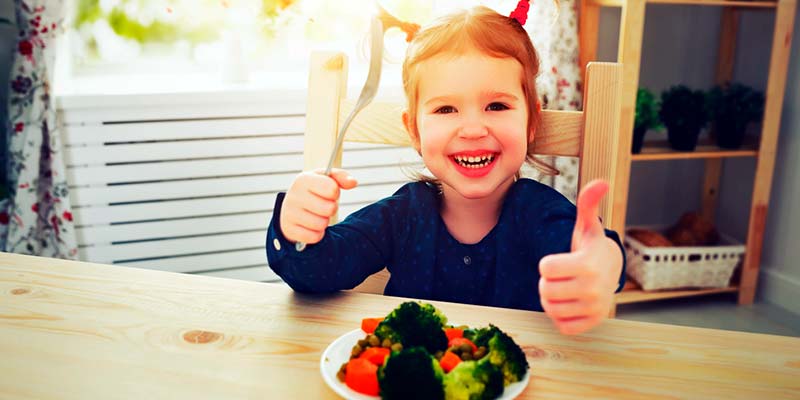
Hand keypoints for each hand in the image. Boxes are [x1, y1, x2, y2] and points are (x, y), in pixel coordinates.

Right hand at [279, 169, 357, 244]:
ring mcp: (289, 214)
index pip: (331, 189)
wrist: (291, 208)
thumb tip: (353, 182)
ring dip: (324, 222)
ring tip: (317, 216)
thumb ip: (341, 177)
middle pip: (329, 209)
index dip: (335, 193)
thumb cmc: (313, 192)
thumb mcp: (325, 180)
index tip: (329, 193)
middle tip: (324, 206)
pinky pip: (314, 237)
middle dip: (330, 209)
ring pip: (321, 224)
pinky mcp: (289, 230)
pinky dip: (317, 234)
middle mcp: (293, 196)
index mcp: (303, 180)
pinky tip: (311, 227)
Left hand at [538, 180, 622, 334]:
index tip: (560, 261)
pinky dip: (560, 316)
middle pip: (545, 290)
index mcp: (588, 264)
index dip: (548, 264)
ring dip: (551, 299)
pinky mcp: (591, 324)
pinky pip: (561, 325)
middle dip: (547, 282)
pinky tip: (570, 303)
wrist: (611, 273)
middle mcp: (594, 288)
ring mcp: (594, 308)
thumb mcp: (587, 226)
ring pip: (550, 309)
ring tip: (564, 288)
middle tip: (560, 276)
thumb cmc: (590, 248)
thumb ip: (588, 203)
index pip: (546, 268)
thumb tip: (601, 182)